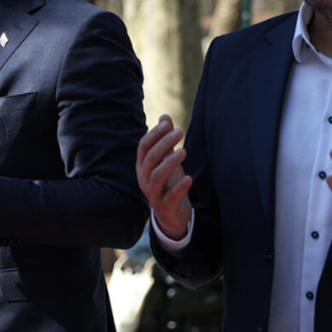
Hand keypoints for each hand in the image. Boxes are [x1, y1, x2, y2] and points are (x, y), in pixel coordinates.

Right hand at [136, 115, 192, 239]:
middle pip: (150, 159)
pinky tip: (189, 178)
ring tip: (184, 151)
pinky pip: (169, 196)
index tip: (168, 123)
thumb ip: (164, 140)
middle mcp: (143, 179)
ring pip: (156, 176)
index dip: (154, 134)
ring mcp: (152, 193)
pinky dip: (179, 187)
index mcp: (142, 166)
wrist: (170, 214)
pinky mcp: (164, 206)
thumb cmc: (168, 183)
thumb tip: (164, 117)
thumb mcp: (166, 160)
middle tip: (179, 132)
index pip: (143, 147)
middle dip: (164, 144)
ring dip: (170, 162)